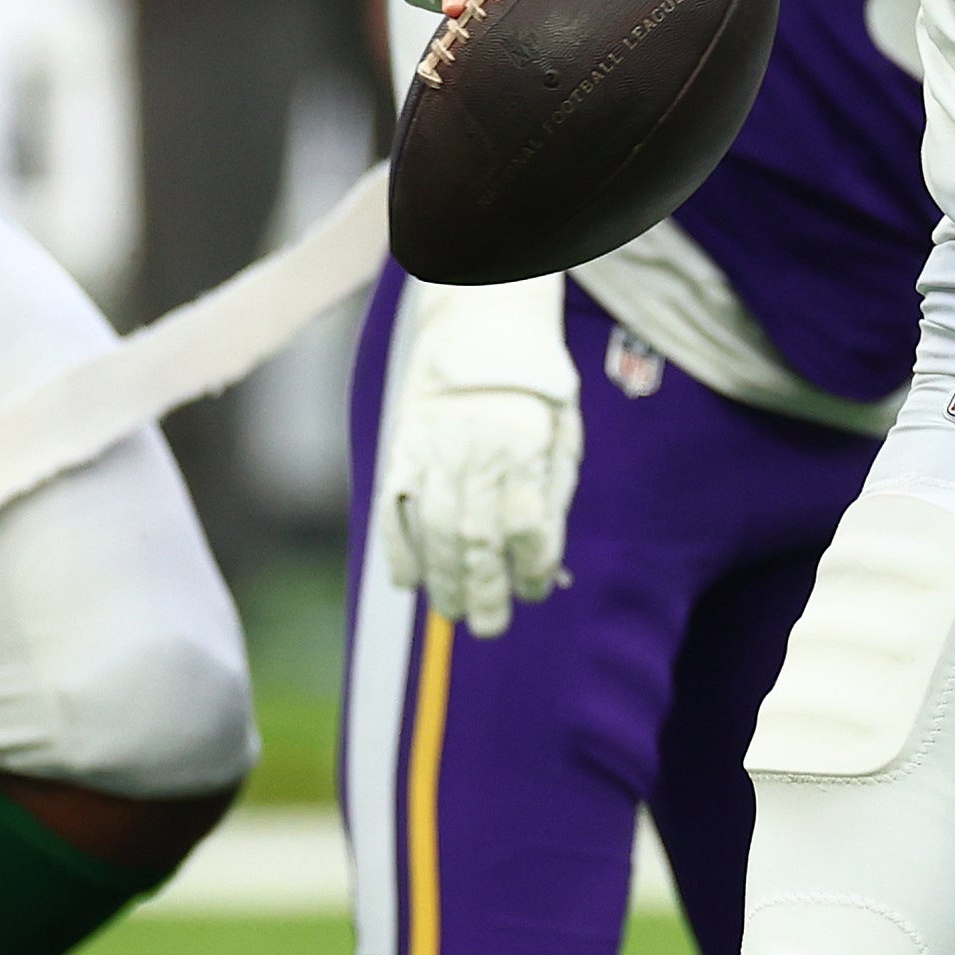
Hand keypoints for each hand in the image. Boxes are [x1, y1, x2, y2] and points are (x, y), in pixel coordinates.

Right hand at [376, 271, 579, 635]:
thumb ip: (554, 494)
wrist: (478, 326)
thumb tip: (548, 561)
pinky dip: (398, 550)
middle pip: (476, 537)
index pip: (525, 522)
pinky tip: (409, 584)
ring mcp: (432, 452)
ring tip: (455, 614)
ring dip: (443, 580)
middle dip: (484, 591)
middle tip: (490, 629)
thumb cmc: (533, 389)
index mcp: (523, 444)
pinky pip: (393, 510)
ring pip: (432, 530)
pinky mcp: (402, 451)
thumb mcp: (562, 433)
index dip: (531, 565)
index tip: (536, 591)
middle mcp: (475, 451)